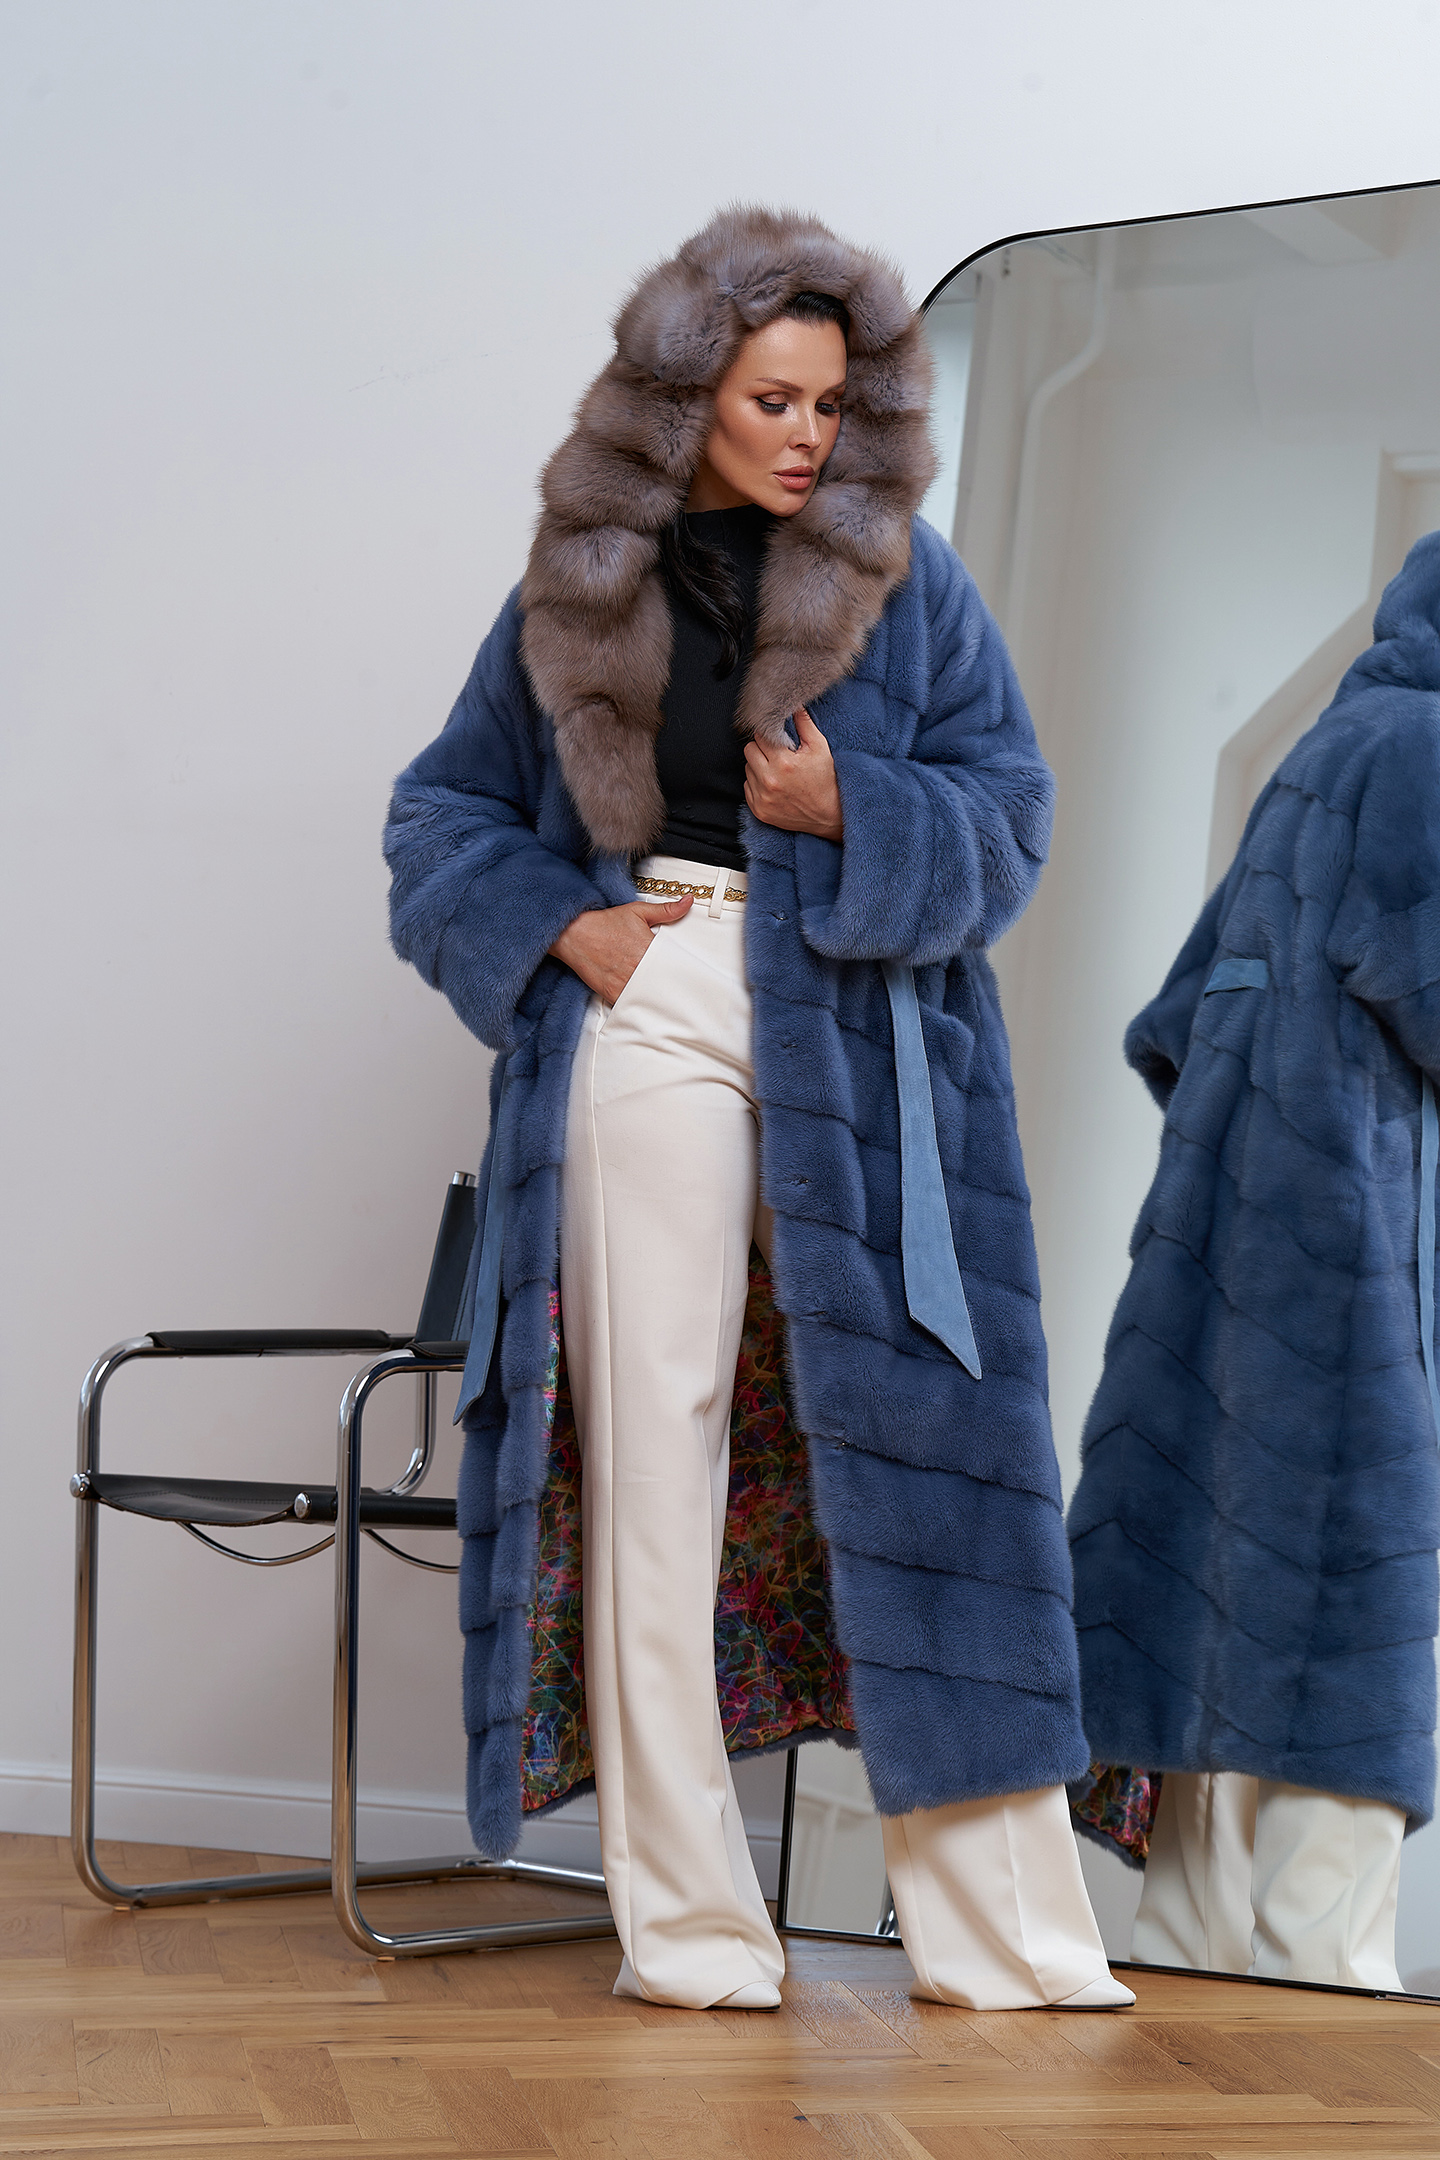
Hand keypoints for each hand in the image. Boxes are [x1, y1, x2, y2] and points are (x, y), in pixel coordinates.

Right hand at [549, 895, 692, 1002]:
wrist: (574, 934)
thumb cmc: (604, 923)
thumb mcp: (638, 911)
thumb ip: (666, 910)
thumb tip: (687, 902)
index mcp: (648, 948)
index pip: (674, 965)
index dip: (681, 971)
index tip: (687, 975)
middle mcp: (638, 967)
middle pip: (664, 983)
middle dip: (672, 986)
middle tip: (681, 991)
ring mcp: (625, 982)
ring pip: (650, 997)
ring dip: (657, 997)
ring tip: (667, 1000)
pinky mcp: (613, 993)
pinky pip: (632, 1005)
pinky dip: (639, 1005)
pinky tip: (646, 1003)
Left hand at [743, 707, 842, 839]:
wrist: (828, 815)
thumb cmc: (826, 780)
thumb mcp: (820, 748)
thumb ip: (804, 724)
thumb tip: (793, 705)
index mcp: (783, 763)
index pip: (761, 736)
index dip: (771, 735)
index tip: (780, 740)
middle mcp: (769, 781)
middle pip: (749, 750)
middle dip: (762, 749)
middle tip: (778, 754)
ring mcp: (762, 797)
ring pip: (747, 768)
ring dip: (759, 766)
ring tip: (778, 771)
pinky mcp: (758, 810)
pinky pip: (747, 787)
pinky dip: (757, 783)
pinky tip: (774, 785)